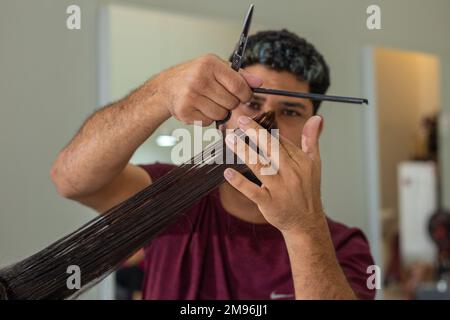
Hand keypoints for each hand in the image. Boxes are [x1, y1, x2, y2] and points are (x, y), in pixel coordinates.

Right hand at [150, 54, 262, 125]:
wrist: (166, 87)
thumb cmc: (194, 76)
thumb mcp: (216, 68)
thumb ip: (239, 75)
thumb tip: (259, 83)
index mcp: (209, 64)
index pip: (239, 86)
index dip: (246, 95)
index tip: (244, 96)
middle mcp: (199, 79)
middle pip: (231, 102)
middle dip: (230, 103)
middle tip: (219, 97)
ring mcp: (190, 96)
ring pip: (221, 114)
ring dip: (219, 112)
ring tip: (208, 102)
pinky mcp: (185, 111)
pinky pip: (209, 122)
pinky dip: (207, 118)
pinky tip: (198, 108)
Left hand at [223, 115, 323, 234]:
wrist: (306, 223)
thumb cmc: (307, 190)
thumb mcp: (314, 163)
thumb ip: (312, 139)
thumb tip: (317, 117)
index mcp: (301, 161)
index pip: (281, 141)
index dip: (264, 130)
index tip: (249, 120)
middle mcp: (291, 173)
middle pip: (271, 148)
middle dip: (255, 132)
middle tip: (240, 119)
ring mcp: (279, 189)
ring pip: (259, 166)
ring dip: (243, 151)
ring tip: (230, 139)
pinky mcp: (269, 203)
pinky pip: (252, 191)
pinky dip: (239, 182)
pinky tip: (227, 172)